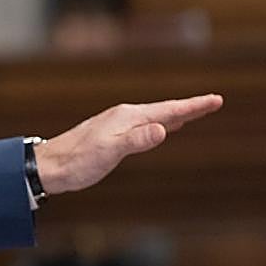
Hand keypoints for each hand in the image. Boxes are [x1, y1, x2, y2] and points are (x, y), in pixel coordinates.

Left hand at [36, 94, 223, 195]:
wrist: (49, 166)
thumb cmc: (78, 161)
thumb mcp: (110, 152)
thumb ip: (136, 140)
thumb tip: (162, 129)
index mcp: (127, 117)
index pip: (168, 110)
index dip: (193, 107)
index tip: (216, 100)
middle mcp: (123, 116)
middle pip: (164, 110)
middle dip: (189, 107)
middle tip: (213, 103)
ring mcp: (117, 125)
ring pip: (154, 117)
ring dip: (175, 115)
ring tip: (192, 113)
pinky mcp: (112, 135)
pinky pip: (144, 126)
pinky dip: (159, 124)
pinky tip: (160, 128)